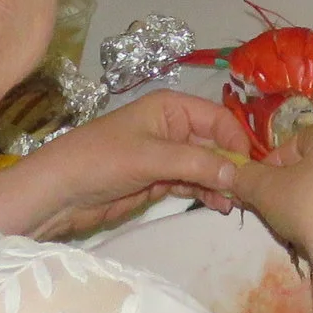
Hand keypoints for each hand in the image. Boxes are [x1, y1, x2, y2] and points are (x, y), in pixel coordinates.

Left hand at [0, 93, 248, 240]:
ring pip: (206, 166)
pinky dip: (207, 192)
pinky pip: (192, 183)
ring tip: (236, 203)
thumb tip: (238, 173)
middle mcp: (172, 128)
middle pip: (215, 144)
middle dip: (232, 164)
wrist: (57, 194)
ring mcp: (166, 156)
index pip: (218, 119)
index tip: (254, 167)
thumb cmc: (100, 161)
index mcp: (170, 108)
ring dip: (222, 182)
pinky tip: (220, 205)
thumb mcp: (151, 158)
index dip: (238, 140)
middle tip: (250, 191)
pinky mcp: (158, 181)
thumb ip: (196, 164)